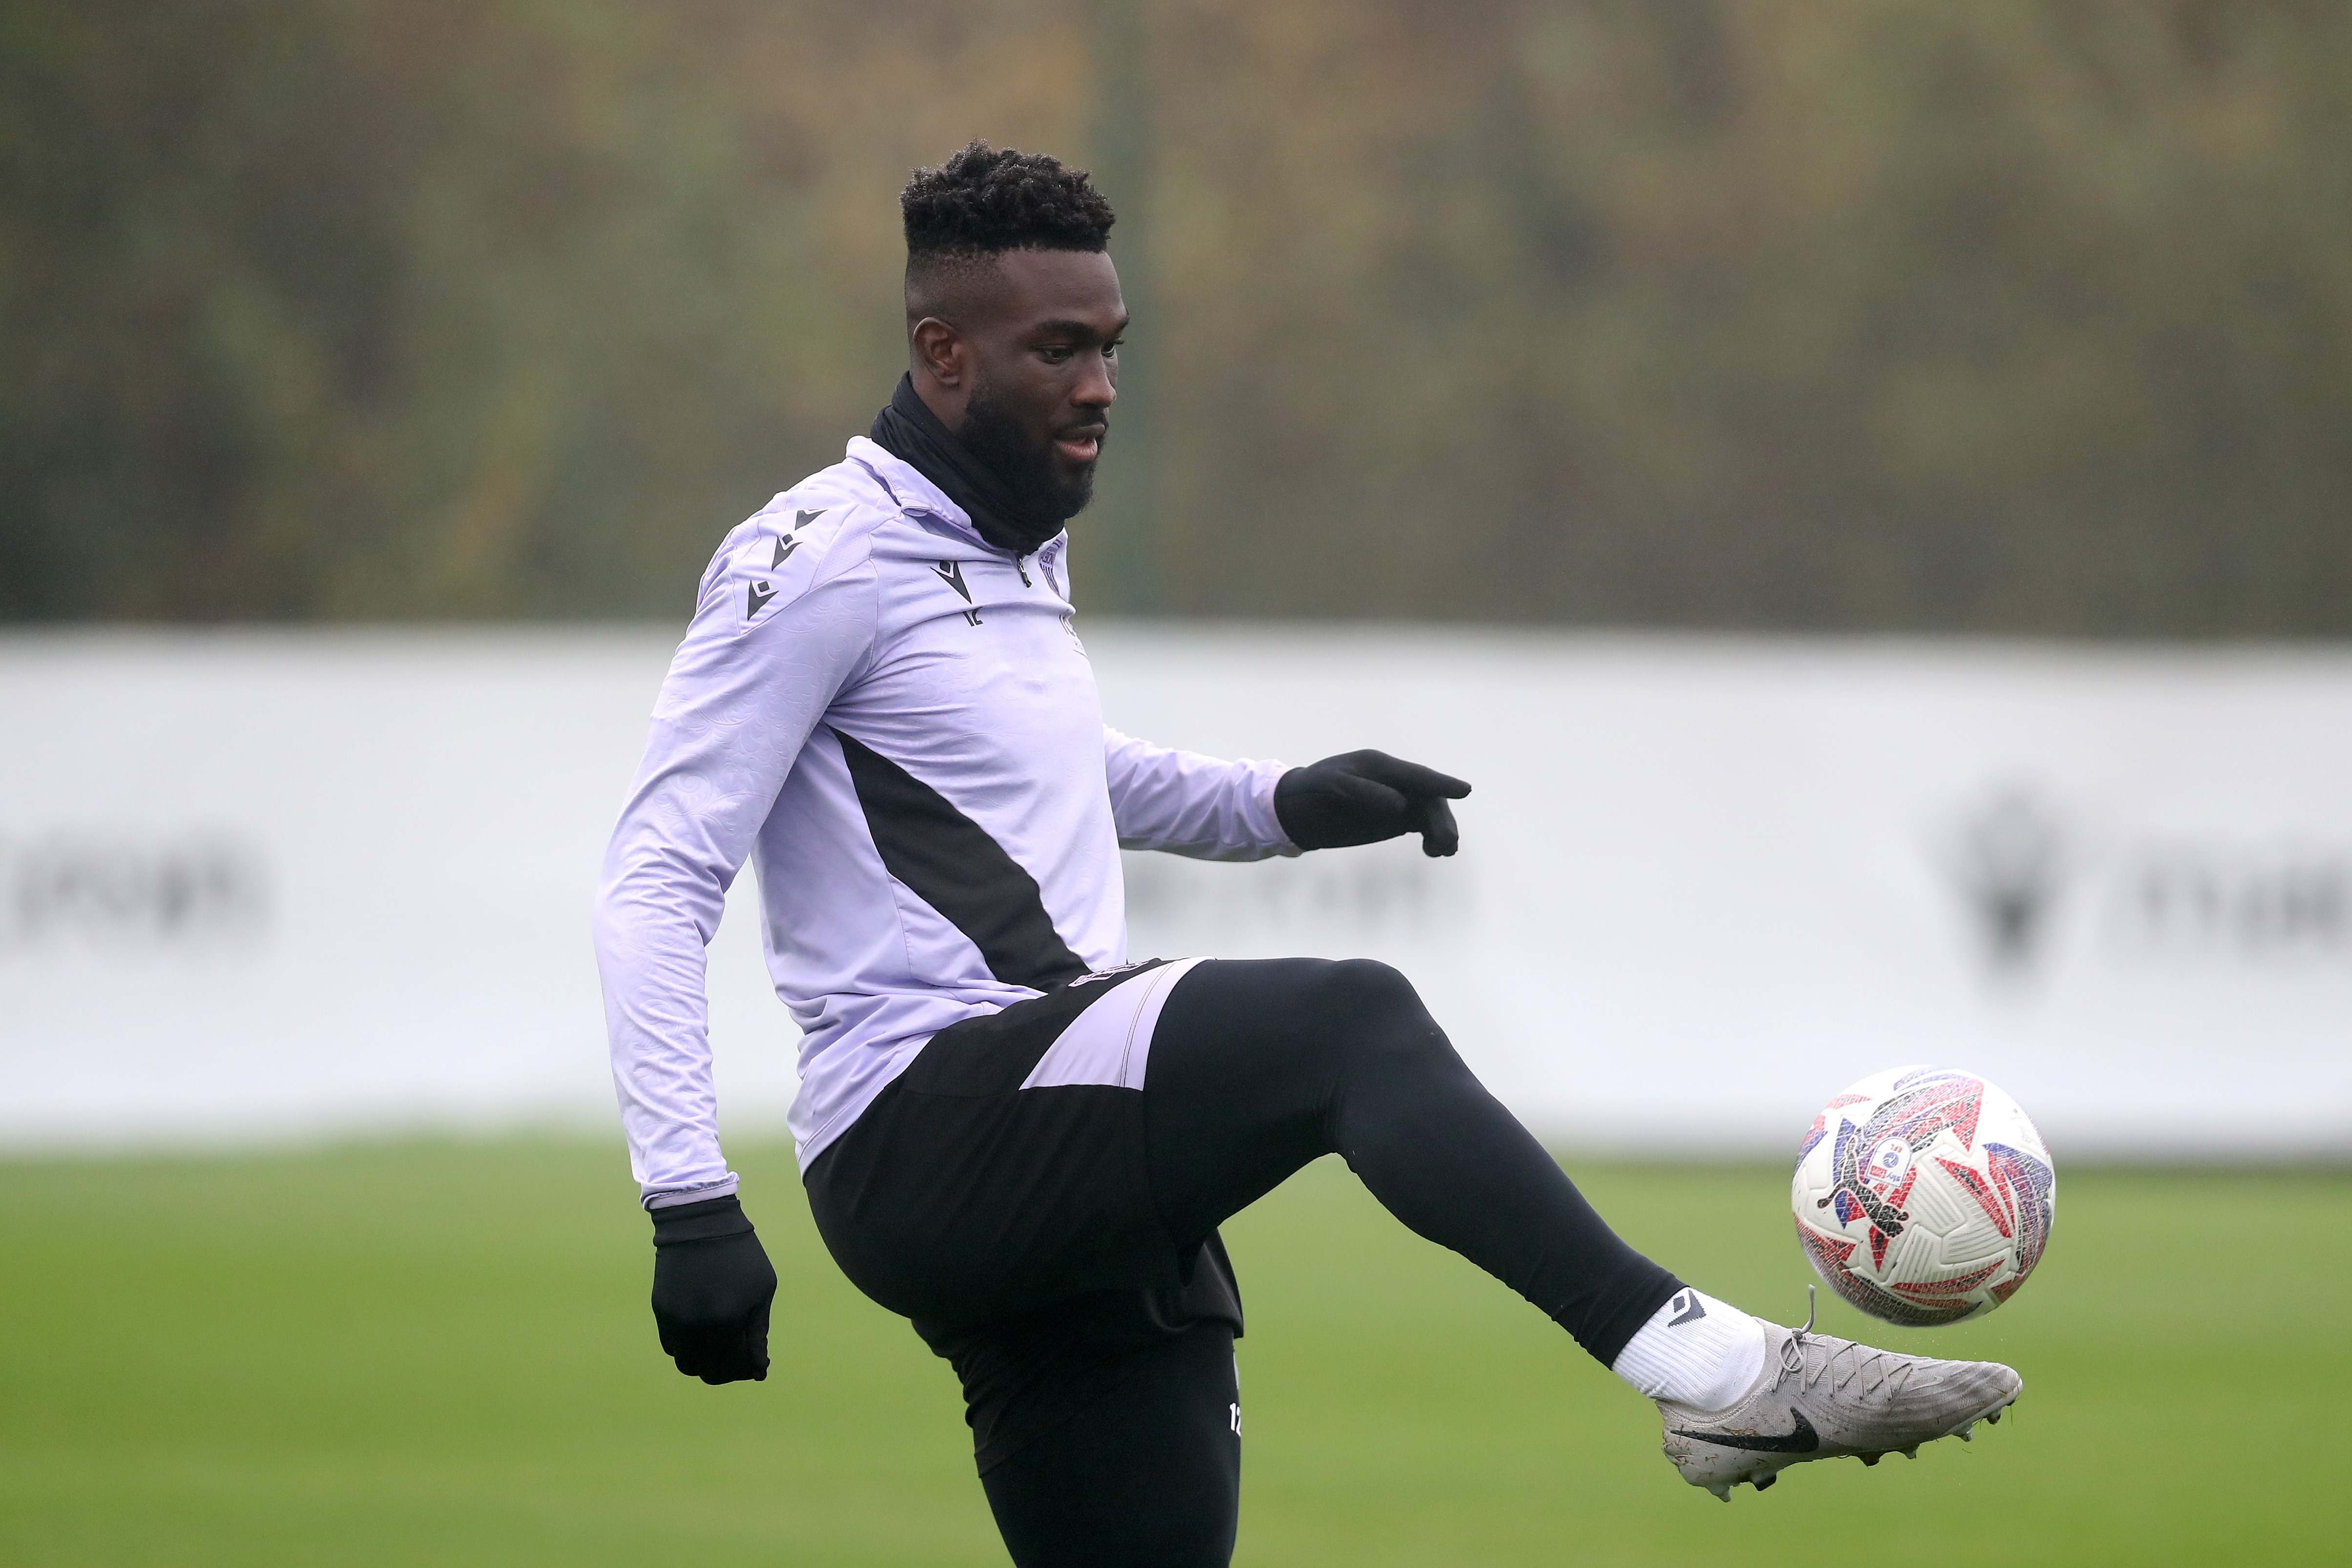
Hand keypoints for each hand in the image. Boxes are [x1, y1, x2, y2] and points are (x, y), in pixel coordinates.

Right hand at [649, 1195, 776, 1383]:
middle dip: (726, 1372)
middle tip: (737, 1360)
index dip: (747, 1372)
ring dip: (703, 1364)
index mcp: (728, 1320)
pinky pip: (671, 1346)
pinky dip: (687, 1348)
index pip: (734, 1368)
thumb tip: (758, 1371)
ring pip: (686, 1365)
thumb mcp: (763, 1289)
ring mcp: (675, 1320)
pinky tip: (701, 1333)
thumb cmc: (741, 1255)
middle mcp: (697, 1326)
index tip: (754, 1365)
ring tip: (718, 1348)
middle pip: (709, 1373)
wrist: (700, 1223)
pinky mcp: (660, 1312)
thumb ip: (758, 1332)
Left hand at [1274, 749, 1471, 856]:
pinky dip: (1433, 838)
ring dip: (1441, 830)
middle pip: (1428, 797)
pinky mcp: (1395, 819)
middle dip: (1441, 818)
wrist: (1295, 811)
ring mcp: (1397, 800)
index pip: (1416, 775)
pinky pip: (1422, 826)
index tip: (1465, 790)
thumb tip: (1400, 806)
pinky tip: (1437, 852)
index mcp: (1380, 766)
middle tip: (1446, 843)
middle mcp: (1394, 781)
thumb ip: (1363, 792)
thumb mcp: (1331, 785)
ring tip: (1441, 851)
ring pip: (1429, 813)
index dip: (1441, 783)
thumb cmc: (1311, 791)